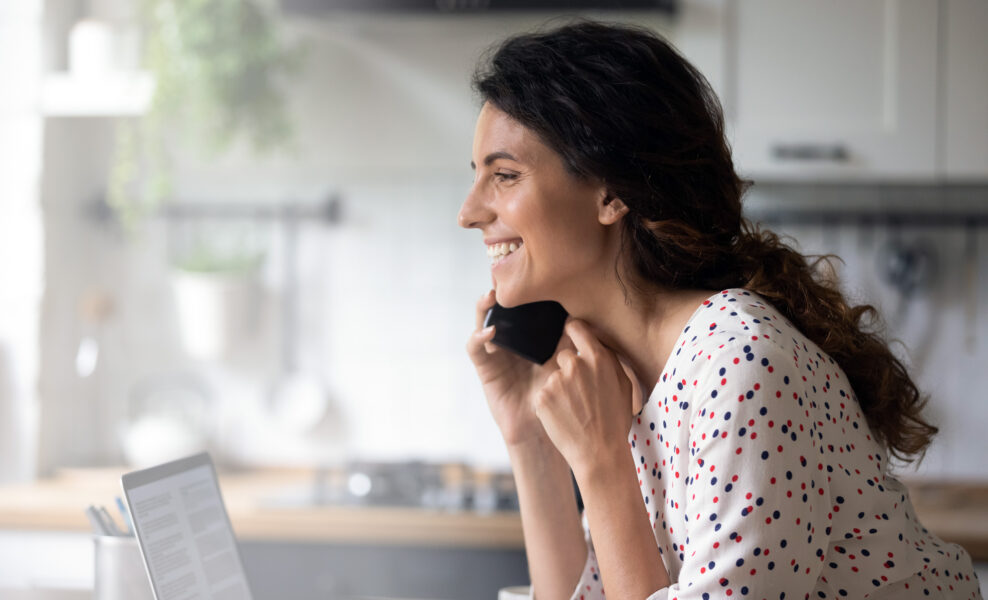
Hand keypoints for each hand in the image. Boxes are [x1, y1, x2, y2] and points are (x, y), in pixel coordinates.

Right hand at [465, 290, 569, 445]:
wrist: (544, 426)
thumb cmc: (557, 394)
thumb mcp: (564, 362)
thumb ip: (569, 340)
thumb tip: (580, 312)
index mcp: (528, 336)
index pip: (520, 307)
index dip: (518, 290)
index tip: (522, 271)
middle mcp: (509, 340)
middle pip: (499, 310)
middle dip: (498, 292)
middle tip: (501, 278)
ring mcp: (494, 353)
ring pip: (482, 323)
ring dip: (483, 308)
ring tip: (490, 296)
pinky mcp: (484, 368)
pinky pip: (475, 349)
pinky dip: (479, 337)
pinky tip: (490, 331)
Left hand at [532, 318, 634, 478]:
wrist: (599, 453)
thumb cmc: (615, 420)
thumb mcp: (624, 385)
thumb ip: (609, 360)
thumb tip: (598, 342)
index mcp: (598, 357)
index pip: (576, 327)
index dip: (573, 332)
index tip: (571, 335)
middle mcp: (575, 364)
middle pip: (564, 356)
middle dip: (569, 370)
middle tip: (580, 394)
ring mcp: (556, 380)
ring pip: (554, 378)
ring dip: (560, 390)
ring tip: (575, 411)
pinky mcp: (542, 397)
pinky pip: (544, 394)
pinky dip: (551, 405)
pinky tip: (564, 418)